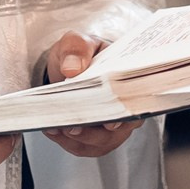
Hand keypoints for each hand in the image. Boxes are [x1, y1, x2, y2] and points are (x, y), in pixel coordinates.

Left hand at [37, 31, 141, 158]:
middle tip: (74, 126)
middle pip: (118, 130)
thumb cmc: (81, 53)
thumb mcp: (77, 41)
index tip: (110, 123)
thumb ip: (77, 48)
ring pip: (100, 143)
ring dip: (78, 139)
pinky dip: (67, 142)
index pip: (136, 104)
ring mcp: (112, 127)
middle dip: (94, 132)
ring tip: (57, 127)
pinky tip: (53, 130)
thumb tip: (72, 69)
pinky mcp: (95, 138)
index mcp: (130, 83)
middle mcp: (125, 108)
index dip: (125, 116)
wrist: (69, 66)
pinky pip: (84, 147)